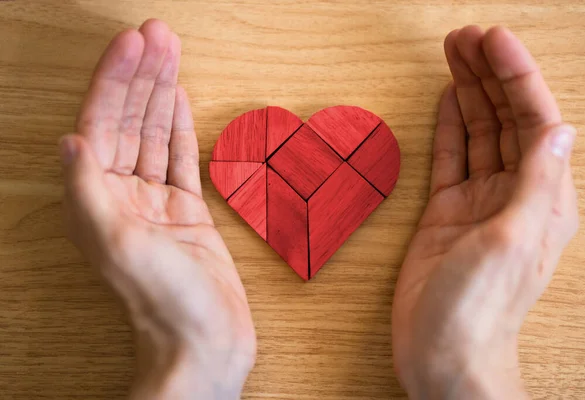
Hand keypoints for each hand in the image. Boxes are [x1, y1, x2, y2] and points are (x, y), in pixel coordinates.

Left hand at [60, 20, 255, 398]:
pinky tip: (179, 102)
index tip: (135, 46)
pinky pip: (181, 159)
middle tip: (158, 35)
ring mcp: (156, 202)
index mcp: (97, 200)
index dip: (117, 82)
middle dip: (143, 76)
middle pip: (130, 122)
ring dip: (162, 93)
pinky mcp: (187, 212)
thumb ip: (89, 189)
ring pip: (156, 135)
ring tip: (170, 53)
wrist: (205, 342)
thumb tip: (71, 139)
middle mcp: (122, 196)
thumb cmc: (164, 301)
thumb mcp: (118, 242)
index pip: (103, 125)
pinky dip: (180, 128)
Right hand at [392, 26, 577, 398]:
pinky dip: (451, 128)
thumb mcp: (513, 240)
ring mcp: (479, 202)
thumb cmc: (480, 308)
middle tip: (466, 37)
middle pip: (505, 120)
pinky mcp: (447, 212)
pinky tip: (449, 102)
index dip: (515, 78)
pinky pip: (452, 159)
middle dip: (489, 76)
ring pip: (478, 134)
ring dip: (469, 93)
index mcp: (543, 199)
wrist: (443, 352)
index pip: (534, 122)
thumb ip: (536, 183)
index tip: (493, 41)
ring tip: (455, 55)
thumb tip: (559, 128)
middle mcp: (515, 194)